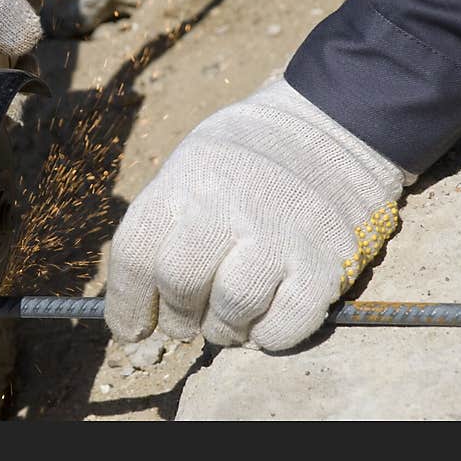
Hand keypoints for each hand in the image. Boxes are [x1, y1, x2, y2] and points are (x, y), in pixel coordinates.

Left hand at [105, 79, 409, 350]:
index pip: (135, 255)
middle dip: (177, 318)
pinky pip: (284, 328)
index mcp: (186, 179)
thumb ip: (166, 228)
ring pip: (232, 311)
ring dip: (225, 329)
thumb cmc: (247, 158)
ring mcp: (280, 235)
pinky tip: (268, 316)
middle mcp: (228, 205)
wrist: (334, 125)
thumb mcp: (192, 166)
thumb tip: (140, 313)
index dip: (126, 305)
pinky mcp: (327, 264)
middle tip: (188, 320)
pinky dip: (269, 336)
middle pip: (180, 285)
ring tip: (231, 316)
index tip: (131, 330)